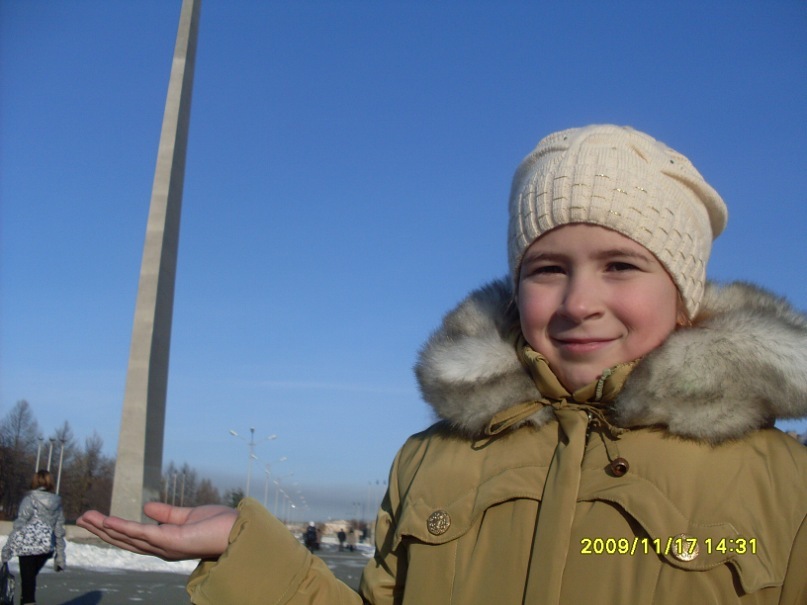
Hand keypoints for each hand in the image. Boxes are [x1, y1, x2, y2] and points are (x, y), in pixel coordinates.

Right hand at [76, 502, 236, 560]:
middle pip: (124, 539)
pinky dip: (124, 528)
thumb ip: (167, 514)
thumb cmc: (217, 525)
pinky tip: (108, 521)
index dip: (113, 529)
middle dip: (102, 530)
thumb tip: (146, 507)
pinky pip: (142, 534)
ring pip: (128, 537)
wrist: (237, 530)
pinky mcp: (170, 541)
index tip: (96, 519)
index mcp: (163, 542)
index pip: (132, 537)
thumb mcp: (186, 516)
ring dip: (106, 528)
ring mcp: (164, 546)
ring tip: (87, 517)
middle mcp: (161, 548)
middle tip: (82, 518)